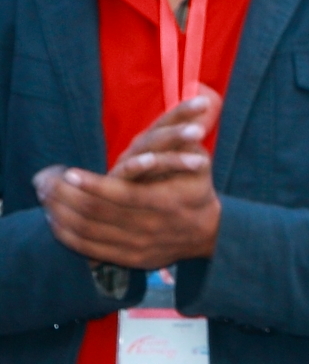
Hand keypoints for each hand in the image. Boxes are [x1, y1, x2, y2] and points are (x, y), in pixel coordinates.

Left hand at [36, 93, 221, 269]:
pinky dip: (67, 234)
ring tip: (45, 198)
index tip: (70, 172)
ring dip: (62, 214)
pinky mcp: (129, 258)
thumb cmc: (197, 190)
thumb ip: (186, 139)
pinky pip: (89, 249)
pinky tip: (56, 219)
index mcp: (167, 203)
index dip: (94, 184)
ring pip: (89, 231)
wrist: (207, 233)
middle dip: (67, 197)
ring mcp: (139, 246)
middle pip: (99, 213)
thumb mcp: (199, 163)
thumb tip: (192, 106)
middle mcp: (151, 227)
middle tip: (45, 182)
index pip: (124, 195)